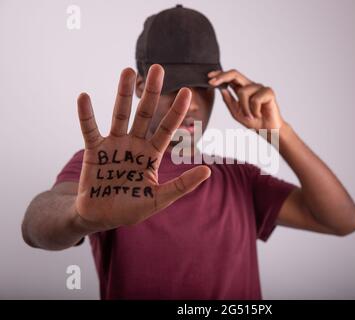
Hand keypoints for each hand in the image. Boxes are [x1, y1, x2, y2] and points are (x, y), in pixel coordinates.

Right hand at [75, 65, 210, 230]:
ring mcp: (114, 145)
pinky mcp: (94, 151)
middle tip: (158, 68)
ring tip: (128, 71)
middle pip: (144, 114)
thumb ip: (182, 185)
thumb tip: (208, 171)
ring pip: (120, 115)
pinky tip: (84, 97)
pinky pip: (90, 129)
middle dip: (151, 92)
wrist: (101, 217)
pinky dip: (86, 115)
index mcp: (151, 154)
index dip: (176, 111)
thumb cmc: (131, 208)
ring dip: (123, 93)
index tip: (187, 92)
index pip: (167, 129)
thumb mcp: (159, 199)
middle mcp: (134, 144)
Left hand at [208, 69, 284, 129]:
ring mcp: (260, 88)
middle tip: (212, 82)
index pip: (230, 77)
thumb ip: (229, 101)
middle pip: (235, 74)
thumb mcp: (236, 112)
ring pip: (243, 92)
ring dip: (244, 108)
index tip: (209, 77)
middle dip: (222, 77)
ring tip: (250, 116)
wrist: (267, 130)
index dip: (220, 75)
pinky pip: (255, 99)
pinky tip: (259, 114)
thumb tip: (221, 89)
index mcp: (242, 89)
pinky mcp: (268, 92)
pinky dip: (254, 110)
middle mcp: (251, 85)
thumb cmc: (253, 121)